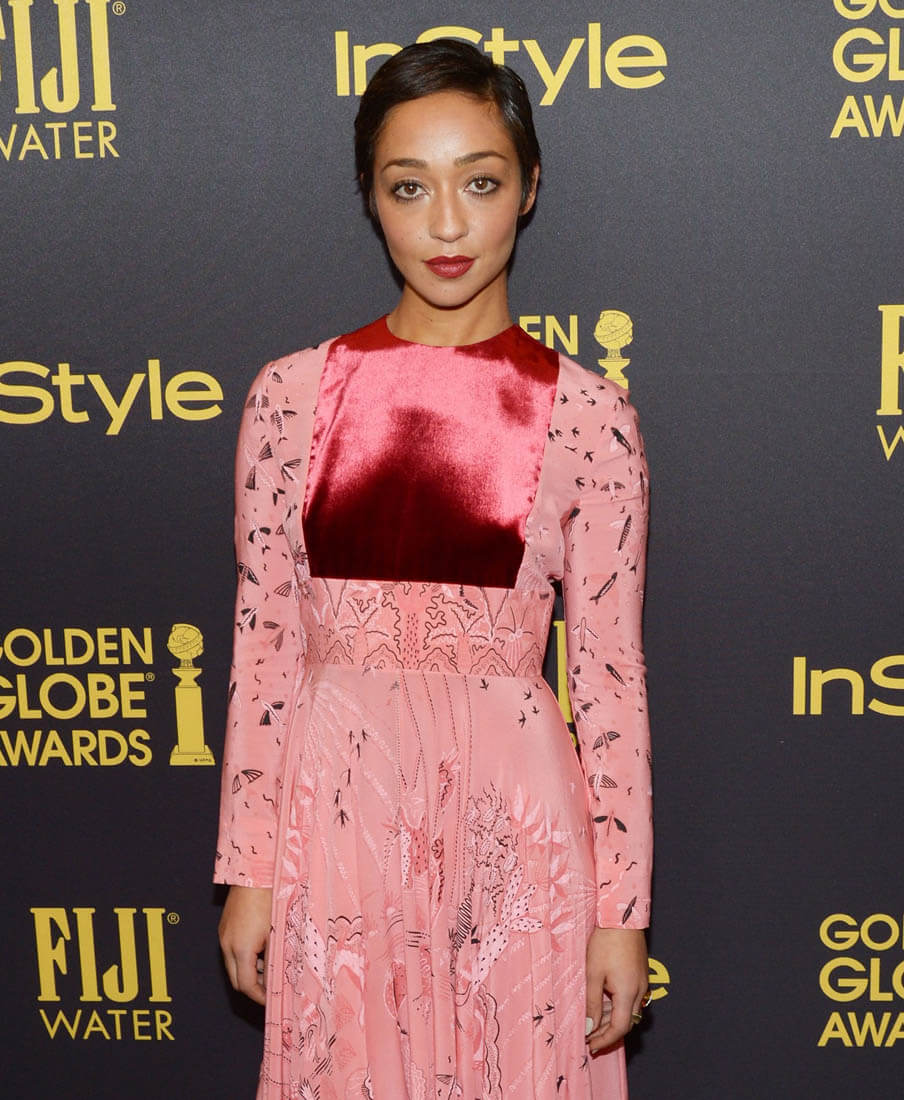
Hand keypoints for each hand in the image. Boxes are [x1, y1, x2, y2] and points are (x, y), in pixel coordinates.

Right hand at [218, 885, 272, 1005]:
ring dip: (249, 972)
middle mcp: (227, 944)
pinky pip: (231, 951)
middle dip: (252, 988)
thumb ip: (274, 958)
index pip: (246, 985)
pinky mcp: (224, 927)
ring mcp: (223, 935)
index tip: (271, 1000)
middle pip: (236, 980)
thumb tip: (278, 978)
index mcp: (241, 949)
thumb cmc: (269, 899)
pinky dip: (244, 957)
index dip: (259, 997)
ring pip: (232, 965)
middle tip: (270, 989)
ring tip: (269, 968)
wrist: (255, 873)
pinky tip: (260, 950)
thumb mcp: (276, 933)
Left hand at [584, 926, 647, 1052]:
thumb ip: (592, 1002)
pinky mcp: (640, 974)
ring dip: (612, 1019)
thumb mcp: (593, 974)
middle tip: (590, 1038)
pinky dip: (618, 1006)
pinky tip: (604, 1003)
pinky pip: (631, 998)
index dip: (605, 1039)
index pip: (620, 1028)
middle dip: (608, 1033)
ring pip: (629, 1010)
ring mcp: (642, 982)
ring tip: (593, 1022)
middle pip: (626, 1022)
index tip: (591, 1045)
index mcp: (628, 992)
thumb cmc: (605, 942)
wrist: (621, 918)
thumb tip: (590, 1026)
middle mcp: (639, 990)